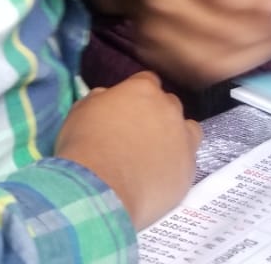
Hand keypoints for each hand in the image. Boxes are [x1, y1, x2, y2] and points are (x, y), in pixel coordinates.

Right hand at [55, 71, 201, 229]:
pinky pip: (188, 162)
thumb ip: (101, 99)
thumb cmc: (84, 146)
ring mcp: (183, 139)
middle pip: (169, 104)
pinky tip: (158, 178)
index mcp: (143, 89)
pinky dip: (176, 167)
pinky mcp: (189, 169)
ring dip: (175, 137)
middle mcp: (169, 109)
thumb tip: (108, 98)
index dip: (136, 95)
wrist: (100, 190)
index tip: (127, 109)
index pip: (147, 81)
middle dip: (156, 115)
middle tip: (137, 135)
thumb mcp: (81, 111)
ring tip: (156, 156)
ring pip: (188, 130)